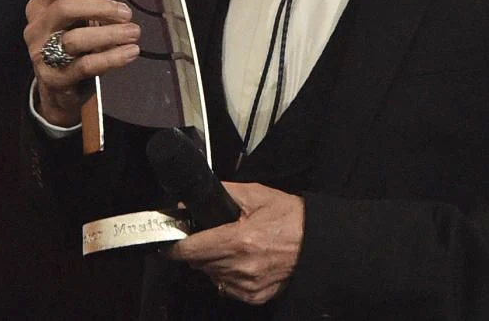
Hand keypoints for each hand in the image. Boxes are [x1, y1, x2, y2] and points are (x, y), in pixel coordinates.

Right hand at [23, 0, 139, 126]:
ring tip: (133, 32)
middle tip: (126, 12)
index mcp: (40, 5)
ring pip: (76, 39)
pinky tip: (130, 52)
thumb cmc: (66, 40)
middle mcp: (37, 27)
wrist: (56, 85)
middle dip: (101, 7)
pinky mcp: (54, 77)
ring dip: (110, 34)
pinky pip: (85, 65)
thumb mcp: (68, 10)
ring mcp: (42, 53)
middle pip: (66, 8)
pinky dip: (112, 57)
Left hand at [167, 181, 304, 305]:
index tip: (171, 242)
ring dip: (214, 263)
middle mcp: (241, 266)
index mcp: (239, 240)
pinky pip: (227, 288)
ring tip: (233, 247)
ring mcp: (248, 284)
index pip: (190, 250)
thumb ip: (222, 193)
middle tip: (213, 236)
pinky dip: (228, 276)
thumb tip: (193, 199)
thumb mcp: (256, 195)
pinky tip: (242, 261)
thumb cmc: (290, 218)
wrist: (317, 241)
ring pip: (211, 276)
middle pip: (199, 263)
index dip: (176, 245)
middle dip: (200, 250)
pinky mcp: (255, 296)